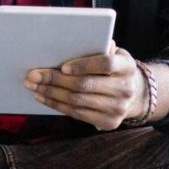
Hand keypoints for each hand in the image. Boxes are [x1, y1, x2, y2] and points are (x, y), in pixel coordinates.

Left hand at [26, 46, 148, 131]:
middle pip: (85, 85)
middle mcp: (126, 89)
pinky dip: (57, 105)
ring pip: (77, 101)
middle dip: (55, 79)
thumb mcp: (112, 53)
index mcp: (127, 66)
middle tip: (33, 75)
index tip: (63, 66)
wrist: (134, 93)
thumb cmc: (114, 67)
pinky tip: (43, 97)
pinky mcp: (109, 123)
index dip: (83, 65)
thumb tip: (65, 45)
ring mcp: (118, 108)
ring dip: (51, 93)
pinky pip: (77, 114)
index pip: (106, 64)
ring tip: (33, 86)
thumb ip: (97, 48)